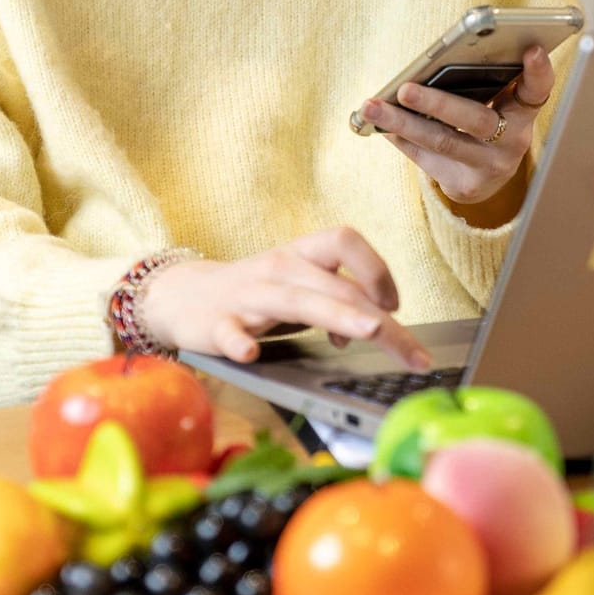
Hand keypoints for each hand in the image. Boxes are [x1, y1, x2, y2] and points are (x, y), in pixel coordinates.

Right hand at [134, 227, 431, 370]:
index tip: (395, 305)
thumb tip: (376, 327)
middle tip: (413, 353)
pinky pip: (229, 330)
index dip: (376, 268)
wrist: (180, 297)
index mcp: (300, 256)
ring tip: (368, 331)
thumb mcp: (297, 287)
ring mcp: (248, 296)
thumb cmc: (254, 294)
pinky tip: (250, 353)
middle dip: (380, 319)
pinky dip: (239, 341)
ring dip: (336, 314)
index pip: (346, 241)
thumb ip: (335, 302)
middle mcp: (280, 270)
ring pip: (297, 300)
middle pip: (337, 285)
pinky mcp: (216, 323)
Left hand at [358, 45, 553, 207]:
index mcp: (524, 112)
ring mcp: (489, 166)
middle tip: (405, 88)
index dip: (538, 72)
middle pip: (475, 120)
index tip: (532, 49)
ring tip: (371, 107)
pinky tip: (377, 125)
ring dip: (401, 122)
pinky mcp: (465, 185)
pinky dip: (400, 138)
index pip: (537, 90)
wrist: (487, 177)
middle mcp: (513, 141)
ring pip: (442, 142)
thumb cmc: (486, 122)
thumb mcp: (497, 103)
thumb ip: (483, 83)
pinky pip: (425, 158)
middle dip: (437, 103)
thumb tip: (434, 65)